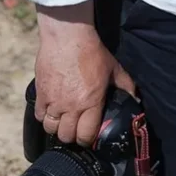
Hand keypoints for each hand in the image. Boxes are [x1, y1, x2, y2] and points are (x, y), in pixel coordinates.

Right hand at [33, 1, 136, 146]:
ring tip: (62, 121)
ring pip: (50, 128)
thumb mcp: (114, 68)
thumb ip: (126, 86)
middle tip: (75, 129)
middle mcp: (71, 106)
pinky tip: (51, 109)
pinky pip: (39, 115)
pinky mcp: (41, 93)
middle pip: (66, 136)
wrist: (68, 36)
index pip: (85, 135)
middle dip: (71, 136)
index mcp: (90, 103)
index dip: (87, 139)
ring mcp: (53, 101)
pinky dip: (44, 115)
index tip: (88, 135)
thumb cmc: (91, 51)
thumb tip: (136, 99)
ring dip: (57, 127)